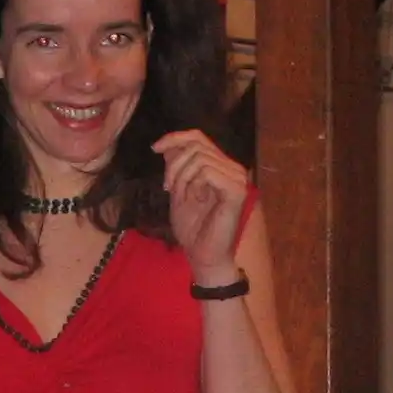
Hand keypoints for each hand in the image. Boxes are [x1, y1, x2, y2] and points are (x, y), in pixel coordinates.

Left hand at [153, 130, 249, 277]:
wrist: (202, 255)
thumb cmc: (193, 228)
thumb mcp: (178, 191)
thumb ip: (176, 167)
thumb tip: (168, 145)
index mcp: (220, 166)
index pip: (198, 137)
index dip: (175, 137)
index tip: (155, 148)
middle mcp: (233, 168)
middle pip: (196, 145)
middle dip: (174, 164)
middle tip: (168, 187)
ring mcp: (237, 178)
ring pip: (200, 157)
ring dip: (182, 176)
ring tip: (182, 196)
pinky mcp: (236, 191)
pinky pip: (207, 172)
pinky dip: (194, 184)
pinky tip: (196, 199)